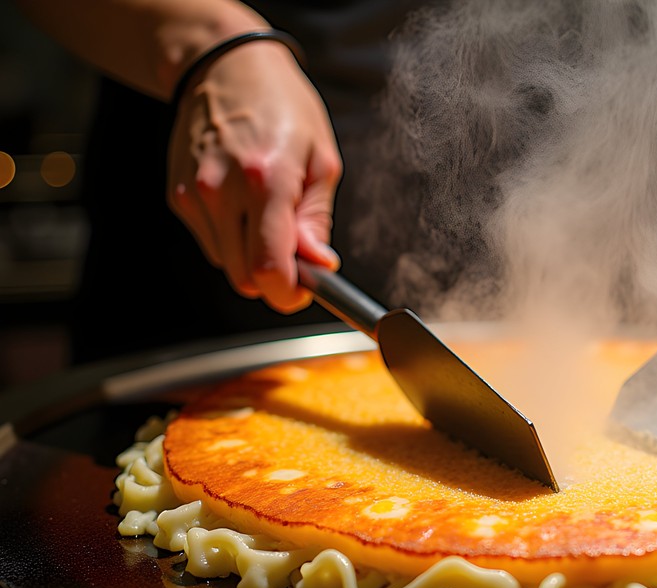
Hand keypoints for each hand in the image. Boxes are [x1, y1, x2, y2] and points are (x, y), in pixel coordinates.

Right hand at [167, 39, 342, 311]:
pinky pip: (211, 243)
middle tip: (296, 254)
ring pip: (227, 265)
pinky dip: (231, 238)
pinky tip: (242, 203)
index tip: (305, 288)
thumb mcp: (321, 160)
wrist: (224, 66)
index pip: (269, 270)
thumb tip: (319, 266)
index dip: (290, 293)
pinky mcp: (177, 197)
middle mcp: (222, 190)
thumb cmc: (282, 107)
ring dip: (252, 256)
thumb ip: (317, 221)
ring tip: (268, 213)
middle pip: (245, 279)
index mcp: (266, 180)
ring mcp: (193, 194)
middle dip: (274, 278)